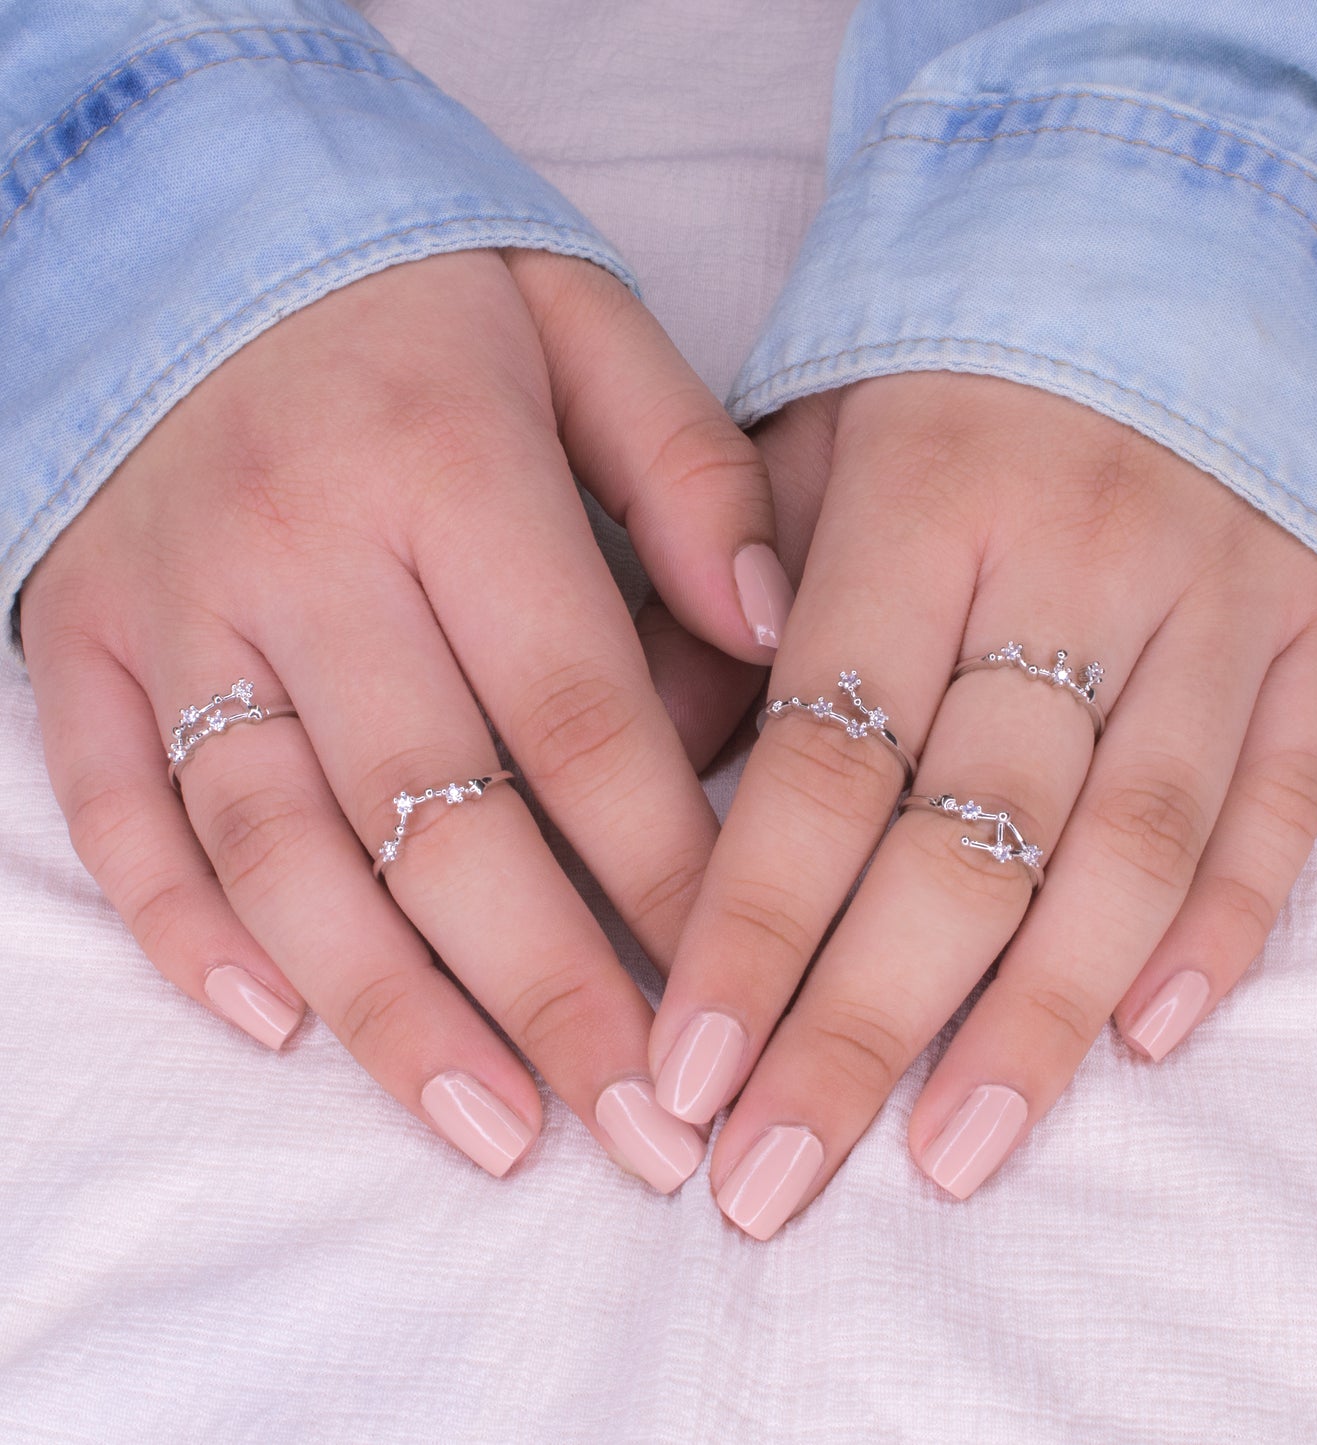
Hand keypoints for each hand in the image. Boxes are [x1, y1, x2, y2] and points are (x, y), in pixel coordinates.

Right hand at [19, 248, 792, 1190]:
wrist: (191, 207)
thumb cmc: (419, 284)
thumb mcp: (581, 325)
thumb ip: (686, 476)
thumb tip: (770, 636)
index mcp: (447, 469)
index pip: (578, 717)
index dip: (664, 873)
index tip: (736, 996)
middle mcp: (303, 554)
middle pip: (440, 819)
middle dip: (554, 994)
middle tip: (646, 1135)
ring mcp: (174, 605)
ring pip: (278, 850)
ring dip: (389, 1012)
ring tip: (494, 1134)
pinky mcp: (80, 635)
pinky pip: (112, 807)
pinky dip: (184, 929)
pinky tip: (275, 1029)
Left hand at [646, 372, 1316, 1237]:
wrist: (1165, 229)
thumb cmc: (946, 367)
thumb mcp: (802, 445)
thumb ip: (717, 610)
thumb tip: (636, 786)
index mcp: (927, 508)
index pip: (827, 761)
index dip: (751, 927)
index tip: (684, 1073)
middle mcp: (1078, 561)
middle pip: (964, 838)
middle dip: (861, 1025)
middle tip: (774, 1178)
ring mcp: (1219, 597)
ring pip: (1127, 846)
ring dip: (1036, 1022)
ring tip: (948, 1160)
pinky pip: (1283, 794)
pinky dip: (1224, 923)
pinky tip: (1149, 1038)